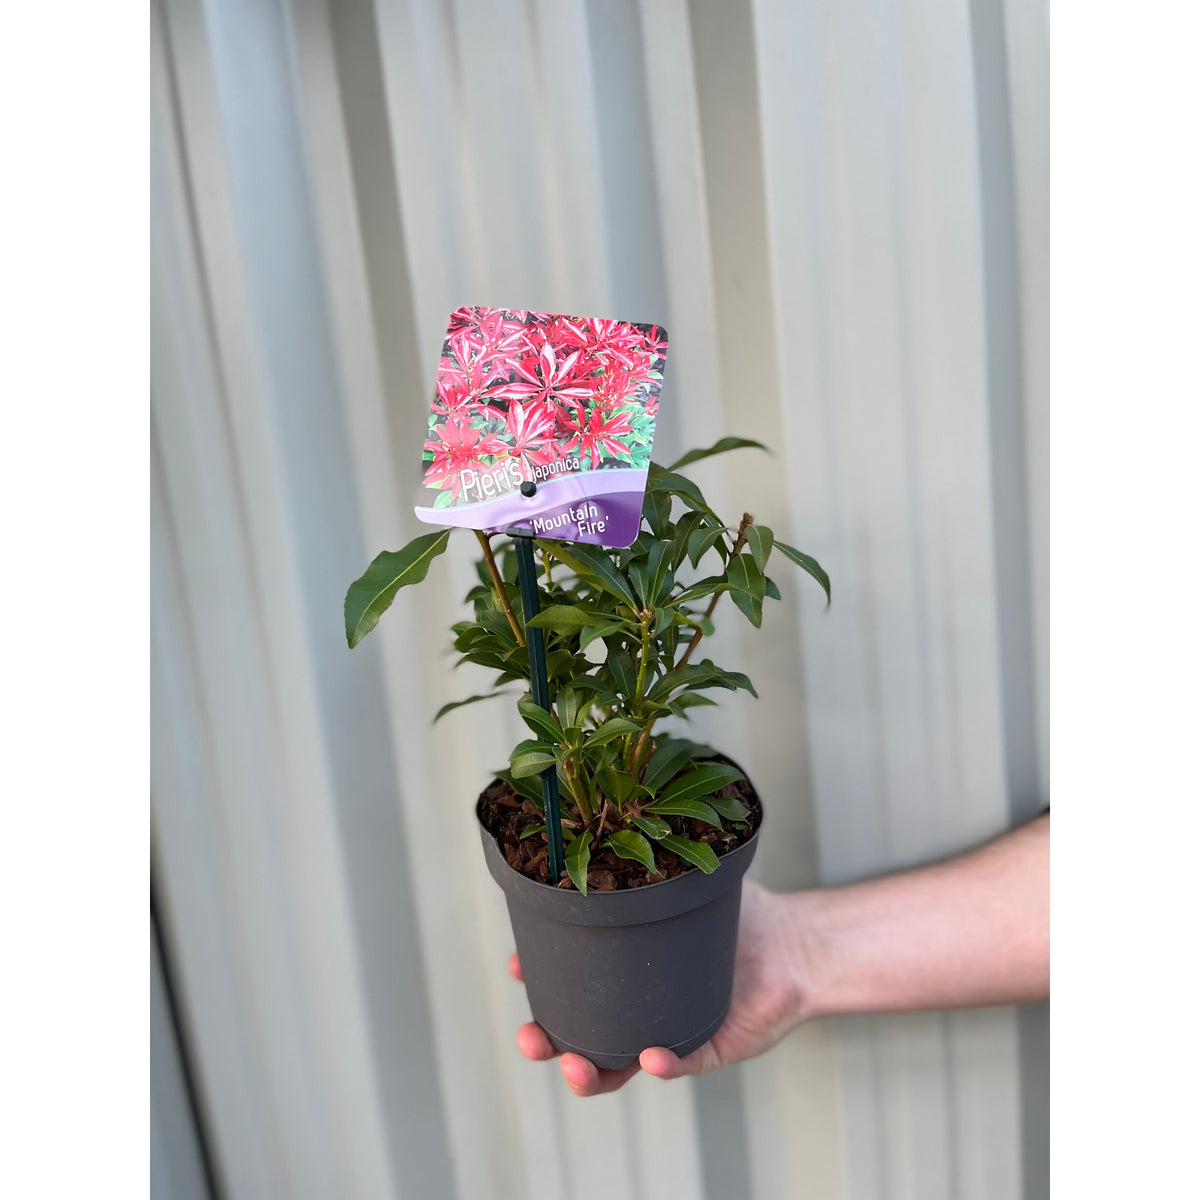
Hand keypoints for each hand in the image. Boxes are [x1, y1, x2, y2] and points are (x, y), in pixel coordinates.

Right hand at [510, 881, 807, 1096]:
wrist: (791, 942)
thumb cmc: (735, 916)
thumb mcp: (680, 883)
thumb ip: (643, 866)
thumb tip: (601, 823)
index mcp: (626, 977)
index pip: (571, 986)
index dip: (540, 983)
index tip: (518, 965)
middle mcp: (641, 1011)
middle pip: (581, 1039)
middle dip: (548, 1044)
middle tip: (529, 1038)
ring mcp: (671, 1035)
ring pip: (619, 1067)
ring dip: (589, 1071)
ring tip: (573, 1062)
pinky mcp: (709, 1049)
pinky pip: (681, 1063)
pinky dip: (663, 1063)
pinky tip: (649, 1056)